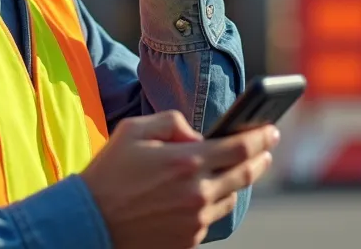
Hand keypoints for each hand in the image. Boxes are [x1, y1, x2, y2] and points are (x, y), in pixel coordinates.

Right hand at [77, 110, 278, 248]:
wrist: (87, 223)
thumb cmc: (109, 173)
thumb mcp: (134, 130)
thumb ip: (172, 122)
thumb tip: (198, 136)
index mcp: (186, 161)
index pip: (240, 148)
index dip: (261, 137)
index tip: (272, 130)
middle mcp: (196, 193)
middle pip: (244, 174)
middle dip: (261, 158)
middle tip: (267, 149)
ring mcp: (194, 220)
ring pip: (230, 198)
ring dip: (236, 182)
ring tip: (235, 170)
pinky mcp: (187, 240)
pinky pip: (210, 218)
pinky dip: (211, 203)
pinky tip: (202, 194)